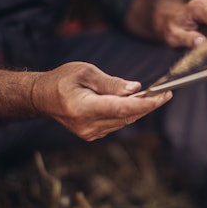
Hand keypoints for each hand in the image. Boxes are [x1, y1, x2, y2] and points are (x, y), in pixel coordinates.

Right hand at [32, 62, 171, 140]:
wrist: (43, 98)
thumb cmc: (62, 80)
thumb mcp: (85, 72)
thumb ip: (110, 83)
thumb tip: (135, 89)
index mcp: (83, 108)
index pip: (122, 109)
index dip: (145, 104)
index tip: (163, 96)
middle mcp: (88, 125)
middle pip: (126, 117)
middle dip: (147, 105)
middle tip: (164, 93)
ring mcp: (90, 133)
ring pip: (123, 121)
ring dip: (138, 109)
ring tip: (150, 96)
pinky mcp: (92, 135)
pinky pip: (116, 124)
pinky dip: (127, 113)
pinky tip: (132, 103)